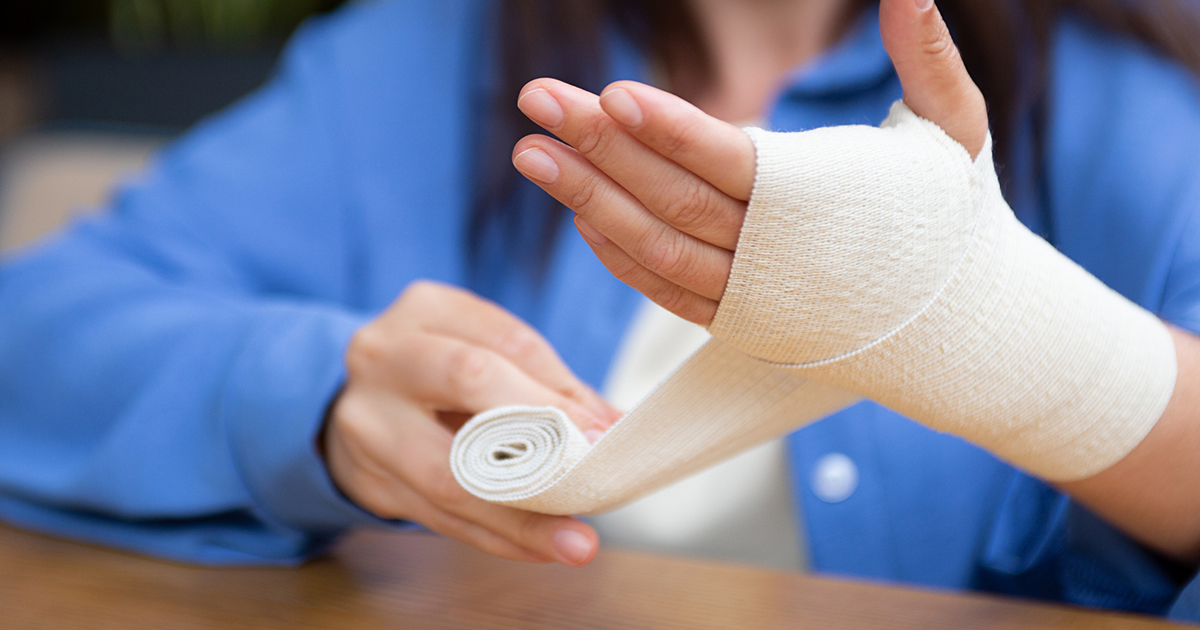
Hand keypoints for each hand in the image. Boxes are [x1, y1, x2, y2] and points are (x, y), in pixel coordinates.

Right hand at [323, 281, 619, 565]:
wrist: (361, 402)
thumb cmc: (441, 373)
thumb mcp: (485, 353)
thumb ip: (548, 385)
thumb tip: (616, 427)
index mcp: (425, 308)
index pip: (507, 342)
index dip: (560, 388)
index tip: (606, 431)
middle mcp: (384, 355)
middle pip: (470, 384)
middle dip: (541, 434)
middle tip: (594, 475)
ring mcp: (366, 419)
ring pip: (451, 474)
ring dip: (522, 516)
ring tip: (575, 542)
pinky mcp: (366, 479)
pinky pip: (439, 518)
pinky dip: (495, 536)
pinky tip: (537, 548)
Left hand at [511, 0, 986, 324]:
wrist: (963, 323)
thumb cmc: (957, 216)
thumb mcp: (954, 129)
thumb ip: (925, 59)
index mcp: (823, 204)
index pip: (733, 163)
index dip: (671, 132)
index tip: (612, 95)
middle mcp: (778, 258)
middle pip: (674, 200)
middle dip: (601, 149)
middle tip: (536, 101)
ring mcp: (753, 298)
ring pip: (657, 250)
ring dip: (588, 202)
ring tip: (530, 155)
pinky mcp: (740, 324)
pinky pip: (666, 292)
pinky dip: (618, 256)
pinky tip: (579, 213)